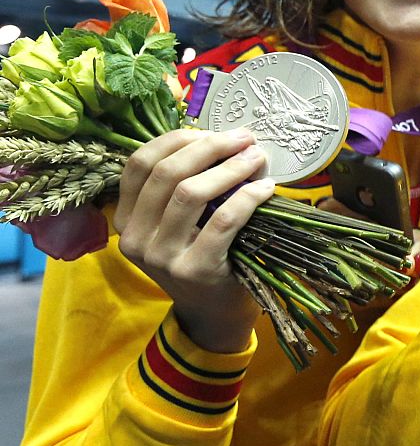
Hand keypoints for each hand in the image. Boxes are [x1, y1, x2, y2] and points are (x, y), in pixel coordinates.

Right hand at [114, 128, 276, 352]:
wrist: (214, 314)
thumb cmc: (204, 257)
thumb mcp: (184, 222)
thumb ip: (191, 185)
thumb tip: (231, 141)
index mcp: (127, 219)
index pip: (138, 164)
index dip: (176, 140)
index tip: (211, 130)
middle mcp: (135, 238)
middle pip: (166, 173)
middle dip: (210, 147)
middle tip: (244, 138)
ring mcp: (162, 256)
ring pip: (191, 192)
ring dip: (230, 168)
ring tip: (257, 157)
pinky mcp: (194, 269)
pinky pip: (223, 220)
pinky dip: (248, 197)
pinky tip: (267, 188)